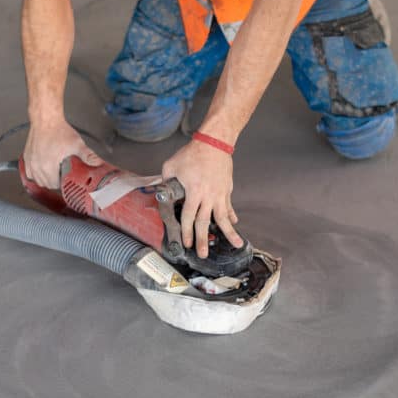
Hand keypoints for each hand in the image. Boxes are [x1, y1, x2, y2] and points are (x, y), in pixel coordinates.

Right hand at [23, 119, 101, 188]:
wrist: (46, 119)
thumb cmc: (59, 131)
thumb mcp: (77, 144)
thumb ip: (88, 155)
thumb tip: (98, 163)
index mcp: (49, 166)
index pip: (54, 185)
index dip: (62, 184)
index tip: (66, 179)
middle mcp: (37, 166)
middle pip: (46, 184)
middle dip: (54, 183)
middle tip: (61, 176)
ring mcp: (30, 162)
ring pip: (36, 180)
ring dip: (44, 180)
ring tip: (52, 175)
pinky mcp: (26, 157)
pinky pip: (28, 173)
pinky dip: (34, 175)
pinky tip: (41, 171)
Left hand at [162, 140, 243, 258]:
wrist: (214, 143)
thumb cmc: (192, 153)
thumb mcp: (171, 165)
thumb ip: (166, 180)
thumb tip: (161, 191)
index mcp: (194, 192)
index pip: (188, 216)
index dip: (187, 231)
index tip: (187, 243)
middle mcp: (208, 196)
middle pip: (205, 222)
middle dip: (203, 239)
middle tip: (202, 254)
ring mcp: (220, 194)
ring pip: (223, 218)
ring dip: (229, 233)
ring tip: (236, 245)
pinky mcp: (227, 190)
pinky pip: (229, 207)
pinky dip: (231, 217)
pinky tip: (233, 225)